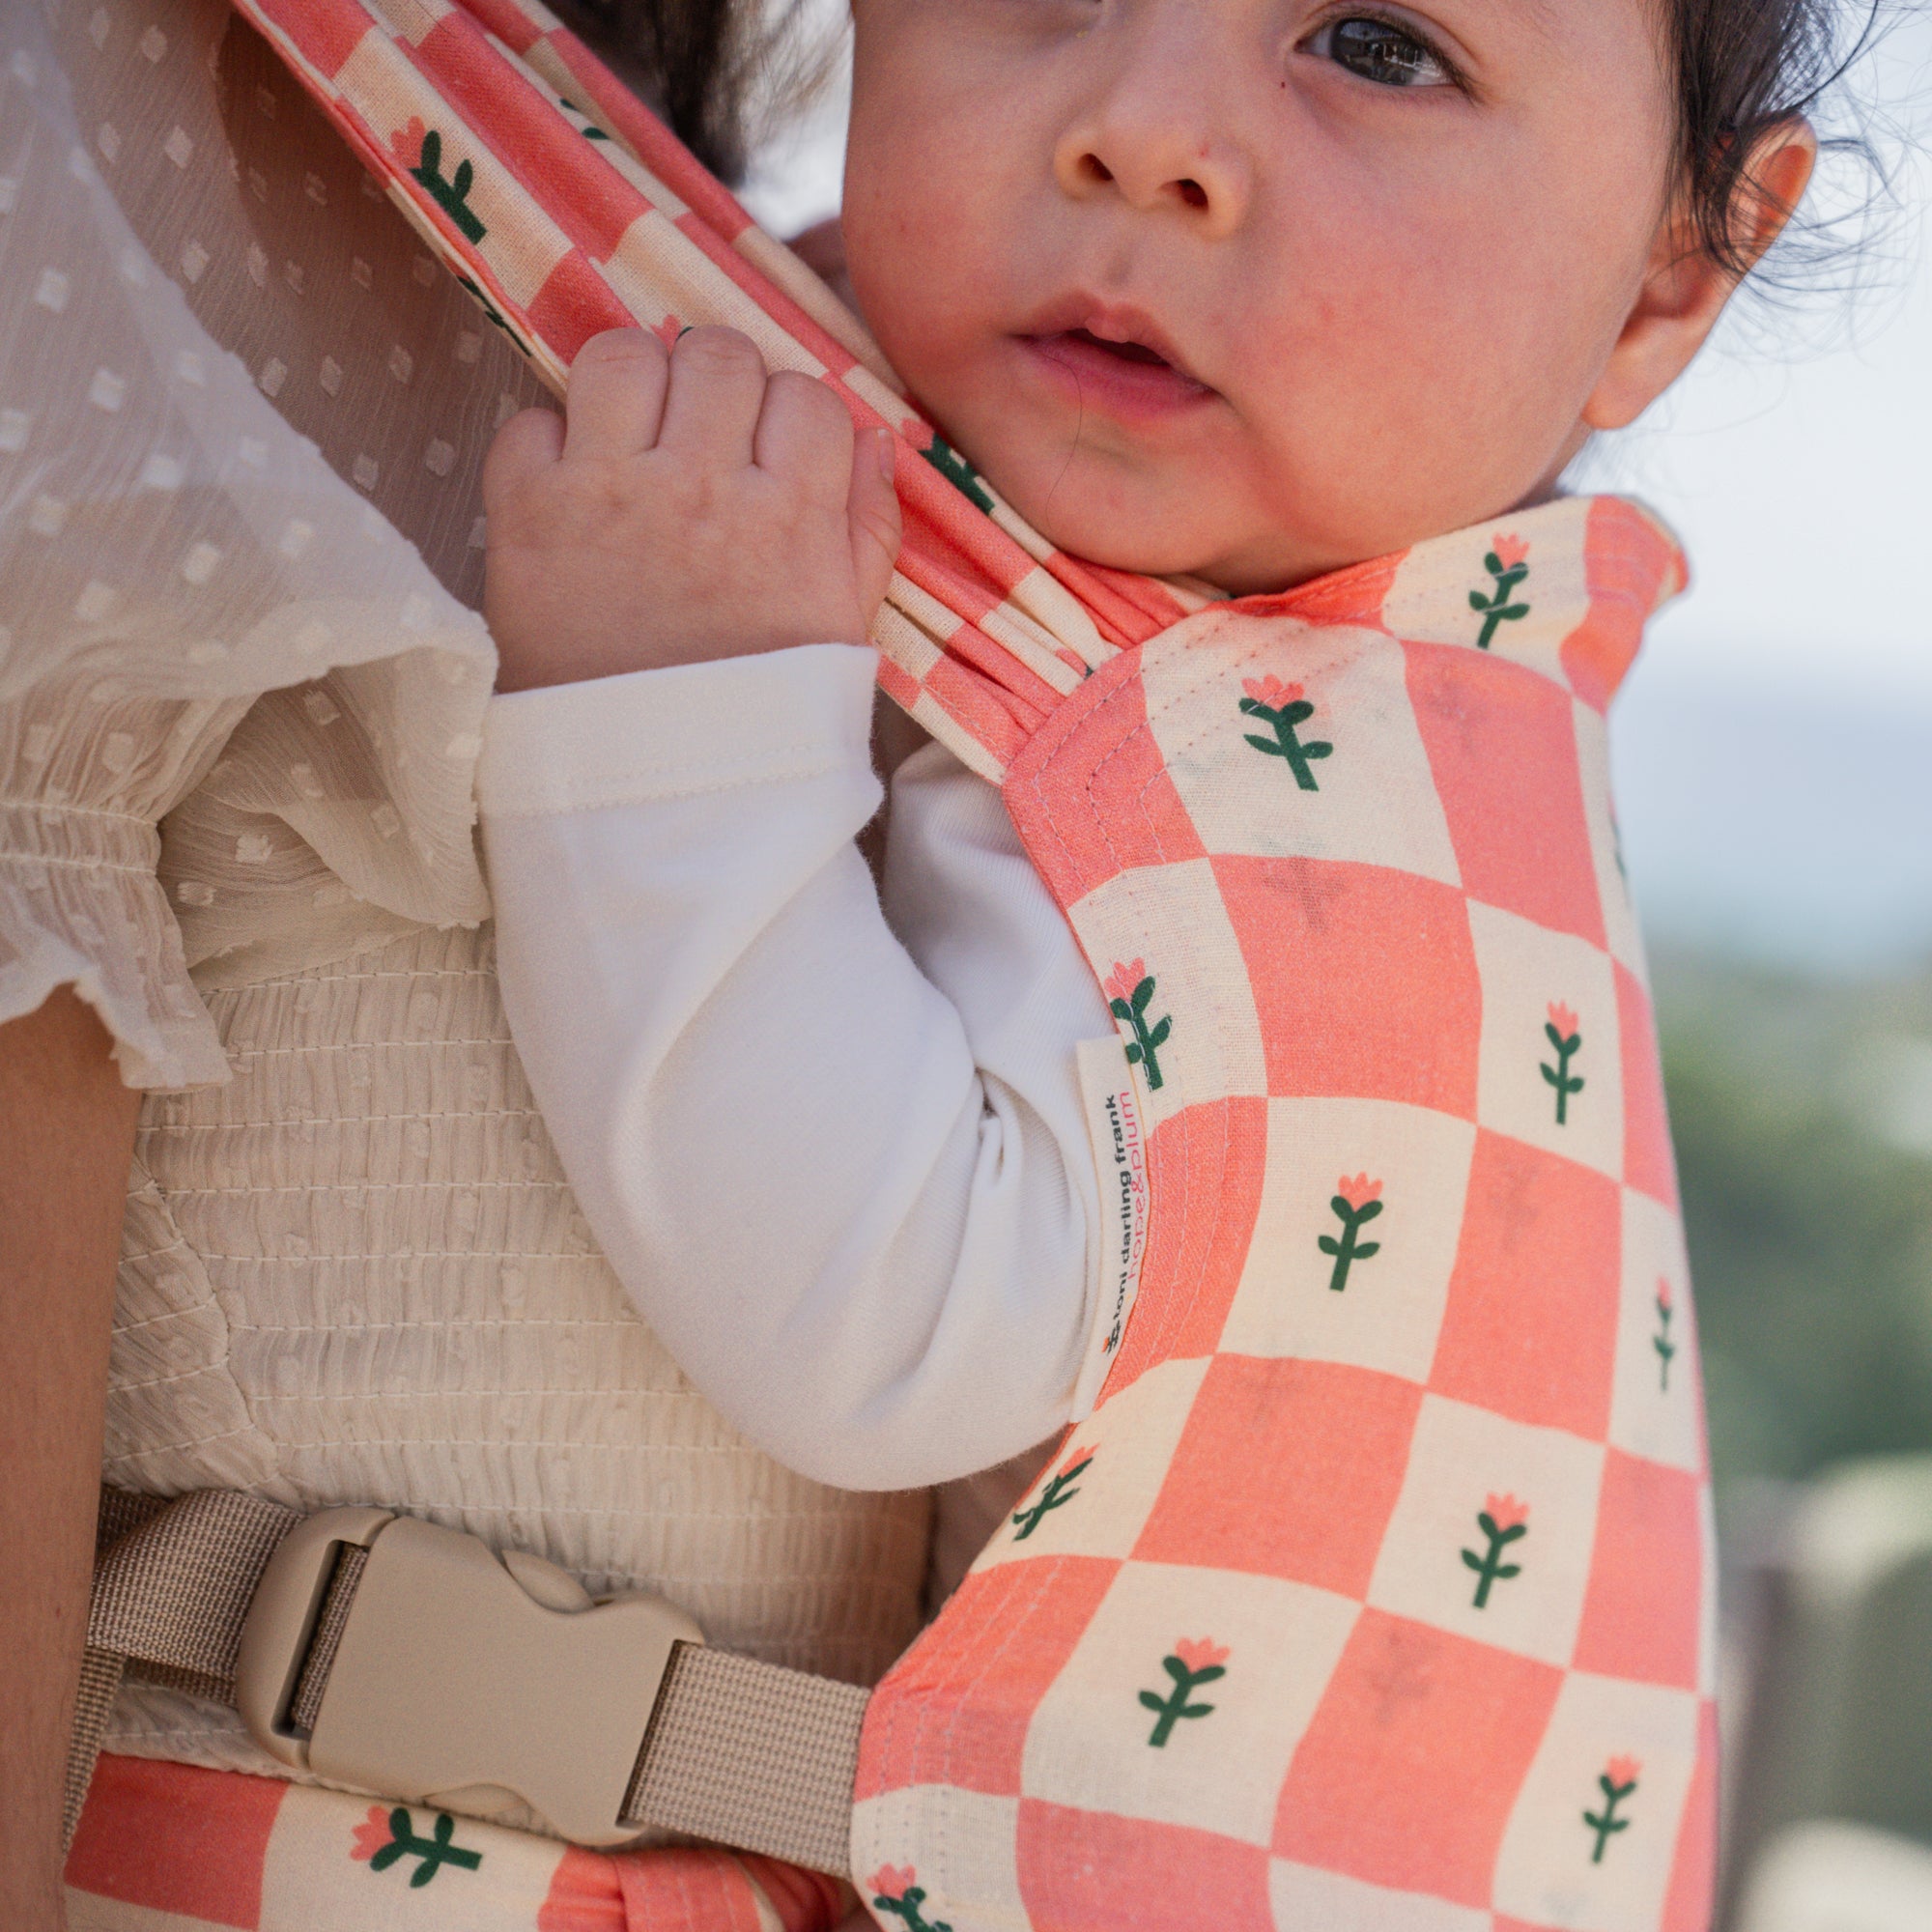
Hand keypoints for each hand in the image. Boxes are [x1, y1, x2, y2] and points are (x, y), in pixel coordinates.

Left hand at [483, 327, 901, 691]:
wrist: (653, 792)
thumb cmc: (758, 714)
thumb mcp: (843, 629)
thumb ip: (868, 528)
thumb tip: (876, 436)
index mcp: (791, 517)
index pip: (805, 395)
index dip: (787, 416)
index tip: (768, 450)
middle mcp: (701, 487)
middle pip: (716, 354)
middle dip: (713, 385)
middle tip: (697, 434)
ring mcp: (609, 492)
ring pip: (622, 355)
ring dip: (631, 383)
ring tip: (631, 433)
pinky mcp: (527, 512)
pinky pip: (533, 421)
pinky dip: (548, 442)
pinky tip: (571, 488)